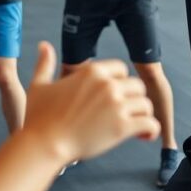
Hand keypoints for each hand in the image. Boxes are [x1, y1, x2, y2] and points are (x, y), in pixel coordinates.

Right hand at [23, 42, 159, 163]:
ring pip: (145, 104)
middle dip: (133, 99)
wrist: (44, 145)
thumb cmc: (39, 118)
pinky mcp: (122, 127)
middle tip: (126, 113)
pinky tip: (144, 136)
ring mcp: (116, 105)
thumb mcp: (39, 85)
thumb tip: (44, 46)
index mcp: (92, 71)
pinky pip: (150, 123)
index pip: (121, 69)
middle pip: (136, 86)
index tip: (115, 97)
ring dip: (143, 115)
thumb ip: (45, 64)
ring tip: (136, 126)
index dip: (120, 83)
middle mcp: (107, 84)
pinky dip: (151, 130)